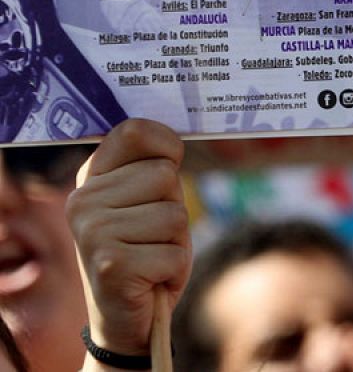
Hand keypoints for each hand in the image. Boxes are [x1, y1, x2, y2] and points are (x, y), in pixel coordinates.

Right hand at [66, 119, 189, 356]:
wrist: (124, 315)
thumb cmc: (146, 249)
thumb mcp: (149, 201)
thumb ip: (154, 168)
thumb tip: (176, 139)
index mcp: (91, 178)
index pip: (134, 131)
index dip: (166, 145)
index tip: (168, 165)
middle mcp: (83, 201)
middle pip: (166, 175)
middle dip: (174, 207)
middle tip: (152, 235)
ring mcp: (93, 233)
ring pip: (176, 214)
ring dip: (175, 241)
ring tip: (151, 255)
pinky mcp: (111, 265)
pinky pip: (176, 253)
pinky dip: (174, 269)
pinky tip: (150, 278)